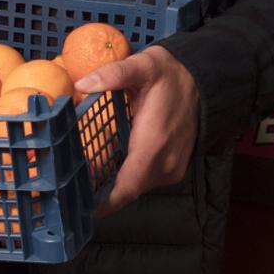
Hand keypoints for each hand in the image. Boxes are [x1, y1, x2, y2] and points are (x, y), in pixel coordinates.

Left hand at [76, 45, 197, 216]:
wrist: (205, 81)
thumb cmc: (172, 74)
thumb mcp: (143, 66)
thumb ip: (113, 74)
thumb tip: (83, 83)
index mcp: (154, 144)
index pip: (126, 187)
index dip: (102, 202)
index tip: (78, 207)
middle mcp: (165, 163)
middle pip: (126, 191)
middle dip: (98, 194)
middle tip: (67, 189)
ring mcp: (171, 168)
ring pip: (134, 187)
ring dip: (110, 187)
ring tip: (80, 181)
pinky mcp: (173, 168)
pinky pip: (144, 180)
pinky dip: (124, 179)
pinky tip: (103, 171)